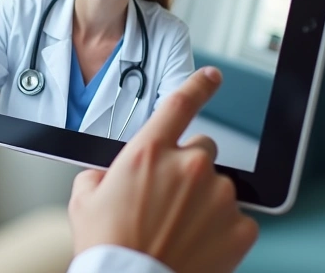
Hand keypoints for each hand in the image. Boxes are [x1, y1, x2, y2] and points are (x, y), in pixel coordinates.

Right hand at [68, 67, 258, 272]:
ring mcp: (218, 196)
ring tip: (178, 229)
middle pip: (202, 149)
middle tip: (169, 199)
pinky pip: (236, 219)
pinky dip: (220, 230)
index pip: (180, 103)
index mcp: (149, 152)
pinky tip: (196, 244)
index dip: (199, 85)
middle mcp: (188, 167)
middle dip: (188, 167)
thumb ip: (102, 173)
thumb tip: (110, 175)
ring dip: (203, 200)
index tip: (212, 77)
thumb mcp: (84, 199)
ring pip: (218, 186)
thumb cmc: (106, 248)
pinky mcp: (240, 227)